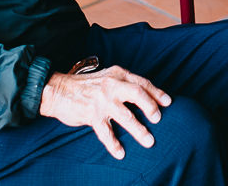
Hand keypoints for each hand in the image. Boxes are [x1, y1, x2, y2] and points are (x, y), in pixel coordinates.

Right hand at [39, 65, 172, 158]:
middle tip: (158, 120)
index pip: (142, 83)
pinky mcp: (91, 115)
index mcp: (117, 74)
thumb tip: (144, 96)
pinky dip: (114, 144)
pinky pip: (106, 133)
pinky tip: (121, 153)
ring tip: (149, 141)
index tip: (168, 102)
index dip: (157, 93)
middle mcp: (112, 86)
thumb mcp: (107, 77)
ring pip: (126, 117)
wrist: (58, 90)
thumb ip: (123, 84)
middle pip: (138, 95)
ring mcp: (102, 101)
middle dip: (151, 108)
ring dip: (139, 131)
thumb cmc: (86, 85)